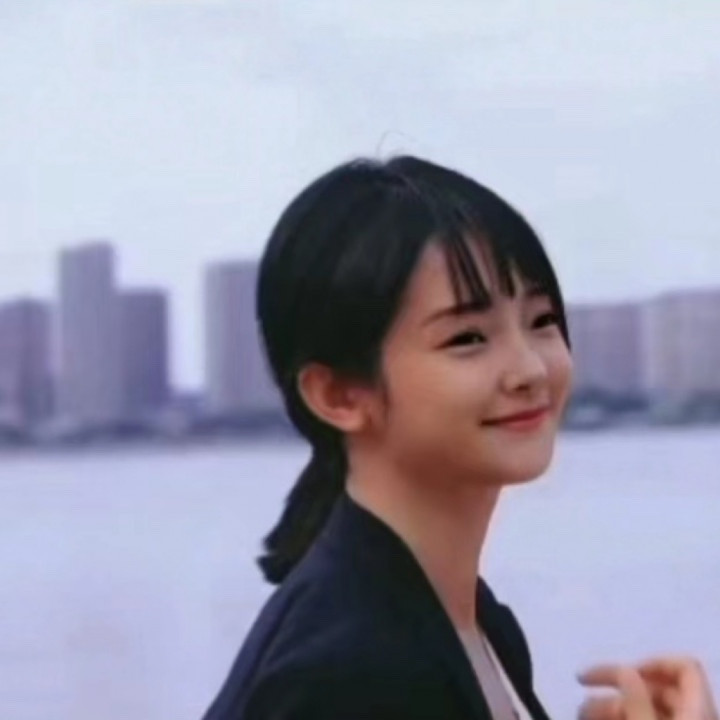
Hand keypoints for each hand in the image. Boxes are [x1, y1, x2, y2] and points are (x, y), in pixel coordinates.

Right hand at [577, 657, 717, 719]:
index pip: (685, 666)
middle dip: (616, 686)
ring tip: (580, 713)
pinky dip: (620, 719)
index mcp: (699, 709)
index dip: (653, 662)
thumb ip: (637, 700)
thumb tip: (625, 670)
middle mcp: (693, 717)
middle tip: (583, 689)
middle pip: (658, 688)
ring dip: (610, 705)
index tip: (621, 671)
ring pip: (646, 708)